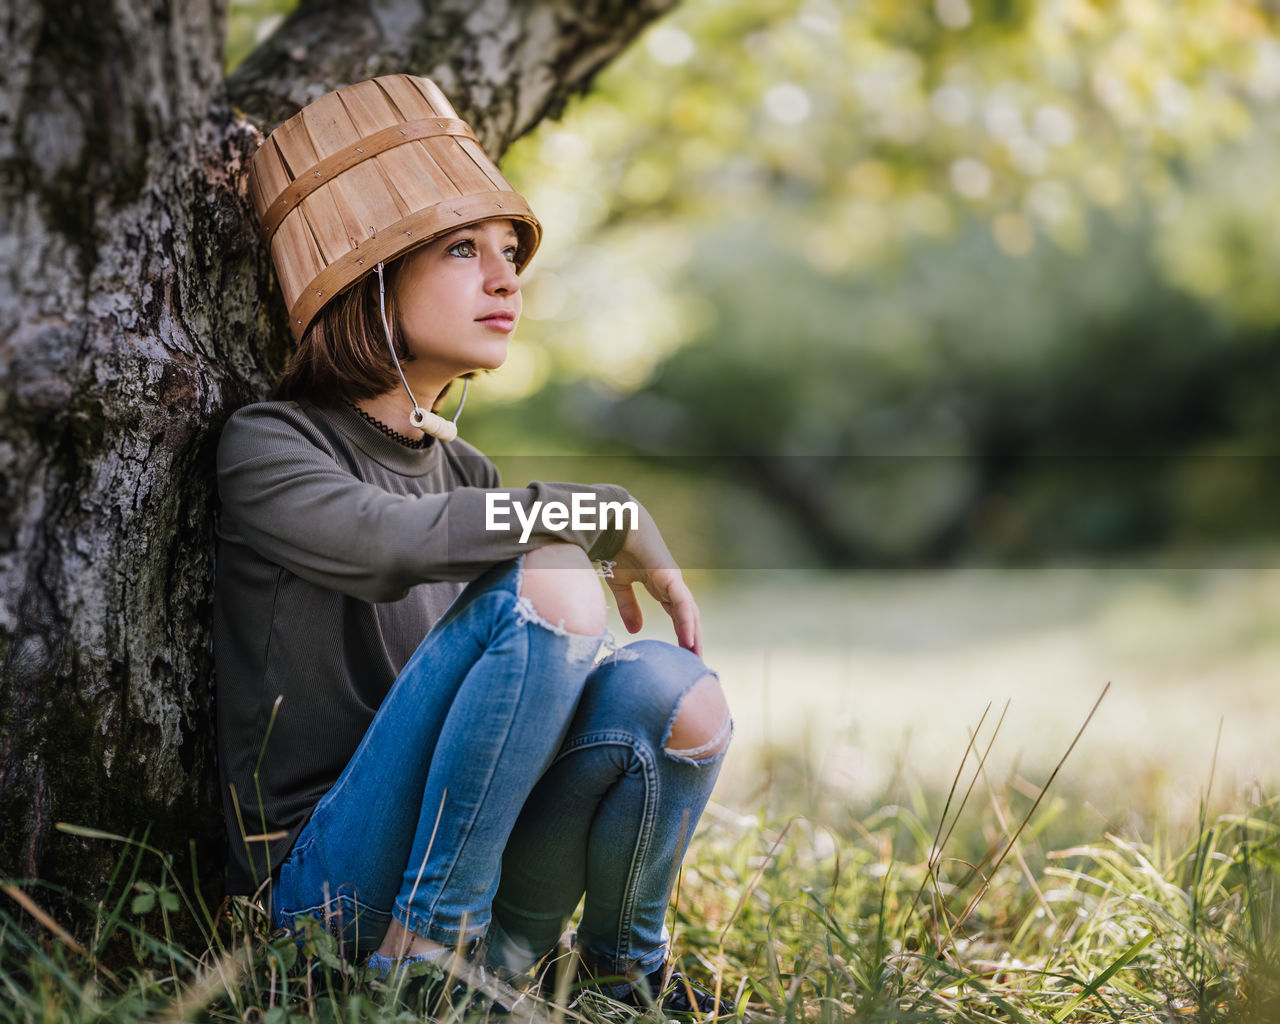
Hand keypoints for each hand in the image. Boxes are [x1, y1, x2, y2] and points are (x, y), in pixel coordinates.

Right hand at [605, 506, 701, 655]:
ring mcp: (673, 580)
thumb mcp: (621, 585)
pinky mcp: (670, 577)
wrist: (615, 526)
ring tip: (696, 656)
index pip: (677, 613)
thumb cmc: (616, 550)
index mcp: (661, 586)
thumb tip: (636, 631)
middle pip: (688, 615)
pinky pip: (682, 604)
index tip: (684, 653)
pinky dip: (686, 622)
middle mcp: (671, 584)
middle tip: (695, 661)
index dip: (682, 632)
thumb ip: (629, 607)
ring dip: (694, 634)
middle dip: (693, 638)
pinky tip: (689, 639)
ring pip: (690, 612)